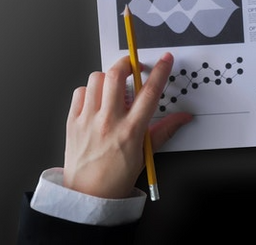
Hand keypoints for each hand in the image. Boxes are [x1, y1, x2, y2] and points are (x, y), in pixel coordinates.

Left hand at [62, 54, 191, 198]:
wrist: (88, 195)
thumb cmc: (115, 178)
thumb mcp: (145, 154)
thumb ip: (164, 130)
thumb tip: (183, 118)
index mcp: (130, 131)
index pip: (149, 92)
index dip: (160, 71)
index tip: (165, 60)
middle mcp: (108, 122)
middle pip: (117, 75)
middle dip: (127, 64)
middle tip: (133, 68)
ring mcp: (88, 120)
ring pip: (96, 79)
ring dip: (107, 77)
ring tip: (113, 88)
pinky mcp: (72, 121)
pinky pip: (79, 92)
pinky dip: (89, 91)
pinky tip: (96, 101)